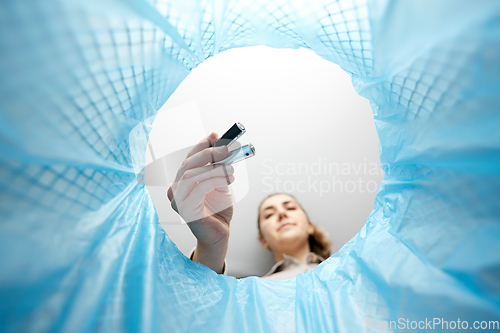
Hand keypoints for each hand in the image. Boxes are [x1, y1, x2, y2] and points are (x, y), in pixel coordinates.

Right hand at [167, 132, 234, 247]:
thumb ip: (219, 165)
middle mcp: (175, 189)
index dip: (202, 145)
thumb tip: (221, 142)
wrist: (219, 233)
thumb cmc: (218, 209)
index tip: (217, 136)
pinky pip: (199, 188)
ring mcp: (177, 200)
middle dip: (209, 153)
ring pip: (191, 174)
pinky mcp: (185, 210)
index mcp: (181, 181)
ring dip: (214, 168)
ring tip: (231, 169)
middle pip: (188, 164)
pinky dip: (215, 180)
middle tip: (227, 149)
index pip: (189, 158)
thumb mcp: (220, 181)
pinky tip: (228, 179)